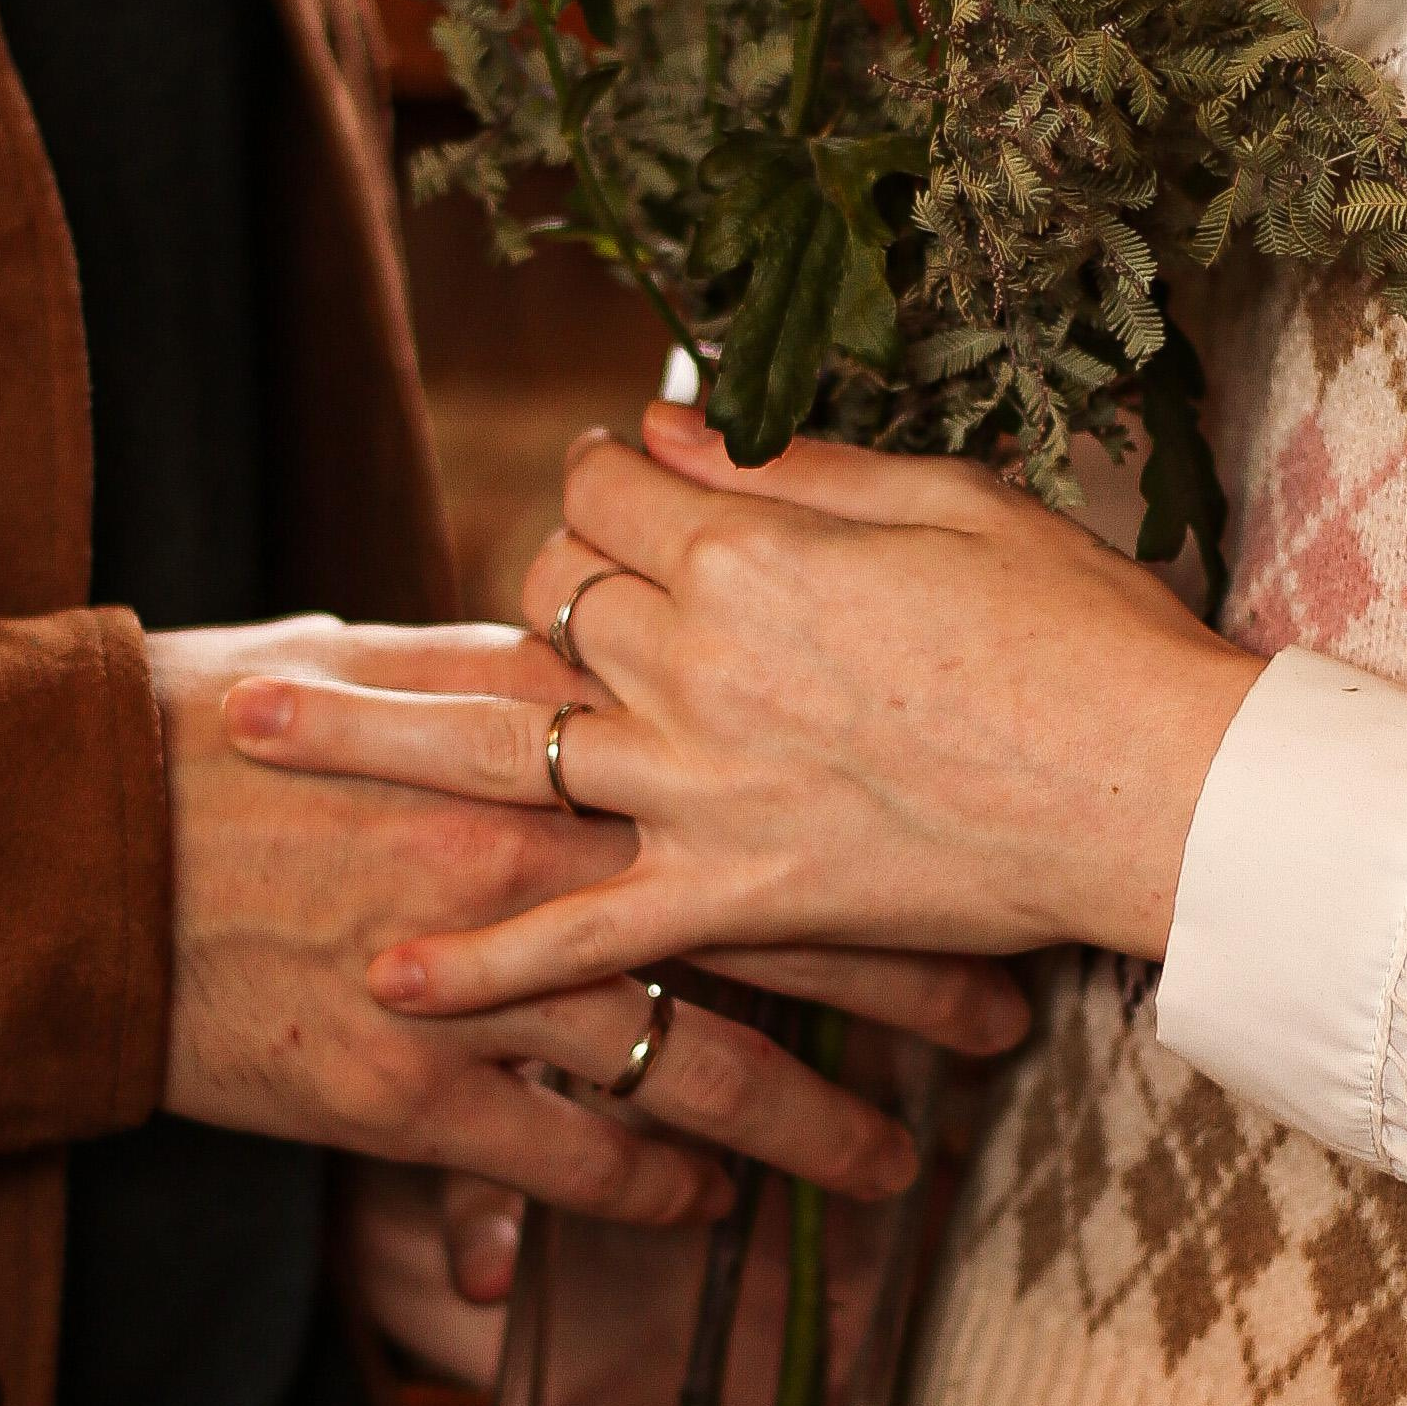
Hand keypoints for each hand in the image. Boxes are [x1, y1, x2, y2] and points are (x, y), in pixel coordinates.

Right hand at [151, 613, 969, 1224]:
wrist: (59, 850)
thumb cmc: (202, 734)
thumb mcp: (364, 662)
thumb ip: (501, 670)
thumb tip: (591, 641)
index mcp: (534, 740)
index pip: (749, 773)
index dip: (870, 817)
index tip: (959, 842)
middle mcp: (532, 857)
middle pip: (766, 921)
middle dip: (898, 978)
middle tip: (1001, 1013)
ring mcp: (477, 983)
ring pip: (698, 1062)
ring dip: (810, 1121)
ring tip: (895, 1160)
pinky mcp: (408, 1093)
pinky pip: (570, 1155)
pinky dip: (652, 1183)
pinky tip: (709, 1204)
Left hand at [220, 412, 1263, 1025]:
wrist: (1159, 785)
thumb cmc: (1079, 627)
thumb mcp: (949, 500)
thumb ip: (794, 468)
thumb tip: (668, 427)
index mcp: (751, 544)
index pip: (607, 483)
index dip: (605, 476)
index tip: (625, 485)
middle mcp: (697, 656)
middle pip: (549, 595)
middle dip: (541, 584)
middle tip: (567, 601)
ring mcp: (702, 784)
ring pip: (504, 739)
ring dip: (363, 733)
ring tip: (247, 729)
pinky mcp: (736, 893)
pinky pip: (582, 938)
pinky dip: (480, 966)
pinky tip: (383, 978)